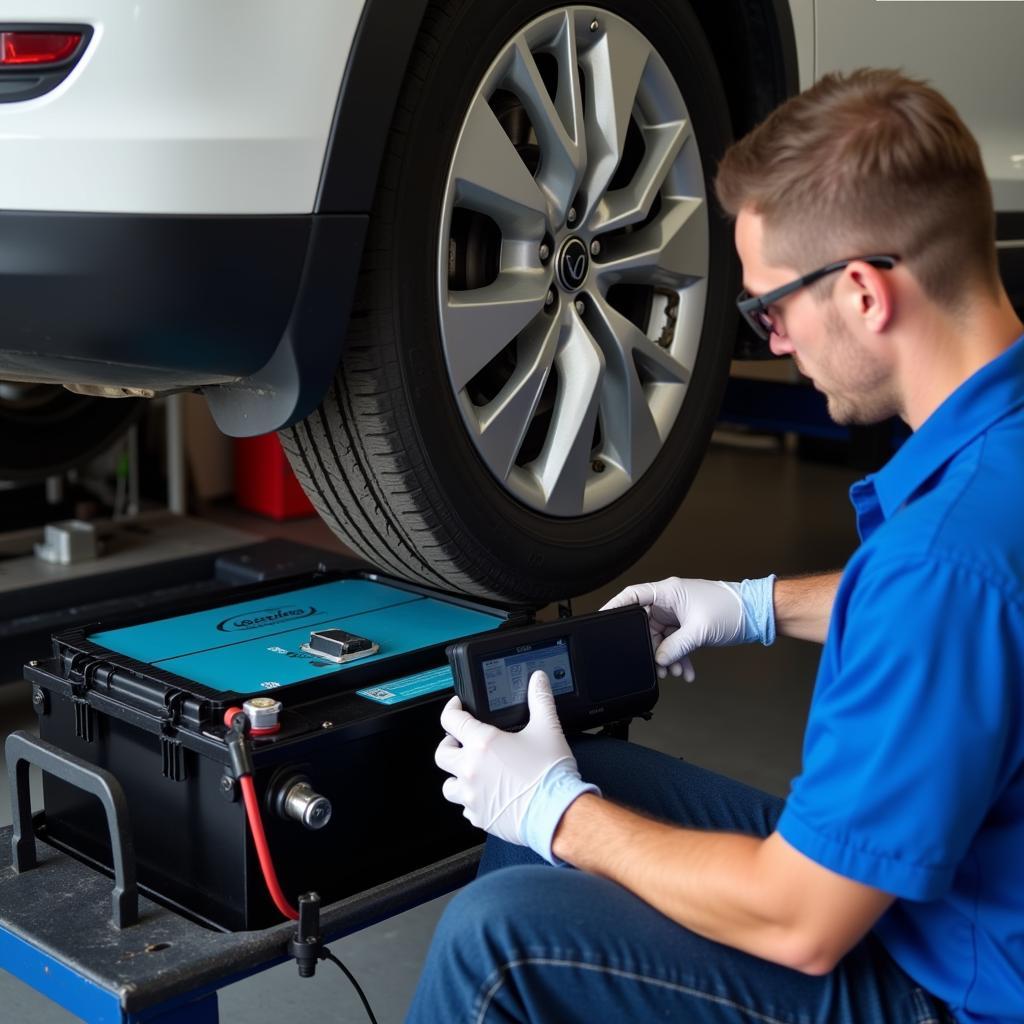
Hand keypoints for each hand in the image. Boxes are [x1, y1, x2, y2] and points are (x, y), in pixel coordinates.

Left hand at [435, 671, 596, 860]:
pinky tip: (486, 795)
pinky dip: (472, 801)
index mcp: (483, 743)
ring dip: (456, 776)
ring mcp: (472, 795)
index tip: (456, 707)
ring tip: (470, 771)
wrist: (557, 813)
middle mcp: (471, 769)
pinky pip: (465, 809)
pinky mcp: (480, 817)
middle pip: (441, 753)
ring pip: (448, 785)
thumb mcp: (548, 729)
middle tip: (460, 741)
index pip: (451, 720)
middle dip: (449, 744)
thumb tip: (538, 681)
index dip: (451, 709)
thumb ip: (540, 700)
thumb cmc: (550, 776)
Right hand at [602, 576, 775, 677]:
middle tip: (654, 664)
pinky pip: (676, 643)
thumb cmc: (732, 610)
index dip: (615, 607)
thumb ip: (673, 647)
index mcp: (668, 592)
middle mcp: (671, 601)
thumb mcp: (698, 632)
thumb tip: (658, 659)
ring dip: (667, 657)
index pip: (632, 596)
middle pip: (646, 624)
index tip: (602, 619)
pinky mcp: (690, 625)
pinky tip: (686, 672)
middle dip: (650, 647)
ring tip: (675, 671)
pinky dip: (679, 657)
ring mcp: (680, 613)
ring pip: (662, 638)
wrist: (757, 615)